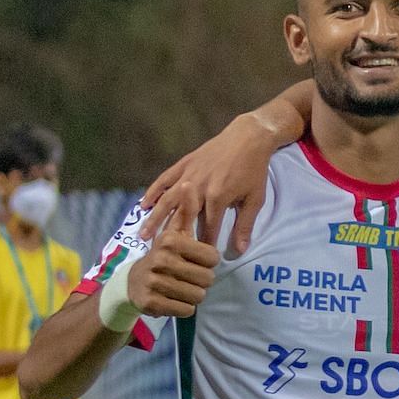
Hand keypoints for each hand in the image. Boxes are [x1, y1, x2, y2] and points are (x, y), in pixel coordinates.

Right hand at [127, 210, 219, 317]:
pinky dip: (184, 307)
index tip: (194, 260)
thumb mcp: (174, 232)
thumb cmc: (163, 255)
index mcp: (170, 241)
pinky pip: (187, 310)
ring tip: (180, 286)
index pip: (213, 258)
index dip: (208, 262)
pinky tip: (173, 298)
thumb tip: (189, 182)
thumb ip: (186, 209)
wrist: (131, 283)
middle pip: (207, 279)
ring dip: (194, 294)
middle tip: (187, 276)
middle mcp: (161, 260)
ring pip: (198, 296)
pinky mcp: (152, 303)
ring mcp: (155, 283)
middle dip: (202, 280)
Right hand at [139, 113, 275, 252]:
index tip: (196, 259)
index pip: (207, 228)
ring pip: (167, 199)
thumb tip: (240, 251)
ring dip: (154, 217)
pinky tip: (143, 204)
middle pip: (181, 216)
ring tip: (143, 234)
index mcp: (217, 198)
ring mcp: (189, 174)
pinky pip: (165, 179)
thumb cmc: (254, 170)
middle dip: (170, 234)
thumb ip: (244, 225)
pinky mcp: (184, 163)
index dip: (202, 245)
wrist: (248, 138)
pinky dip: (153, 191)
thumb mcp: (255, 199)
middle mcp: (199, 187)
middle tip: (159, 251)